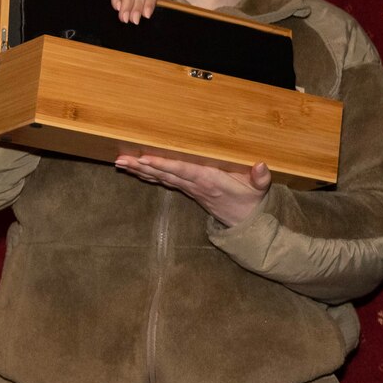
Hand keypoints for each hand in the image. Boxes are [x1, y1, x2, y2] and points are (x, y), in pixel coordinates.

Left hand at [115, 155, 270, 226]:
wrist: (245, 224)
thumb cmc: (251, 202)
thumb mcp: (259, 190)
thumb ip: (260, 178)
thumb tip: (261, 165)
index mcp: (210, 181)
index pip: (183, 170)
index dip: (164, 164)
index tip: (146, 158)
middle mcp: (195, 185)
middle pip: (164, 174)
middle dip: (142, 166)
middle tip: (121, 160)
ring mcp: (190, 189)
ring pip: (161, 177)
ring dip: (140, 170)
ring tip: (121, 162)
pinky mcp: (188, 190)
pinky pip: (164, 181)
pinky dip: (149, 174)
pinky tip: (136, 169)